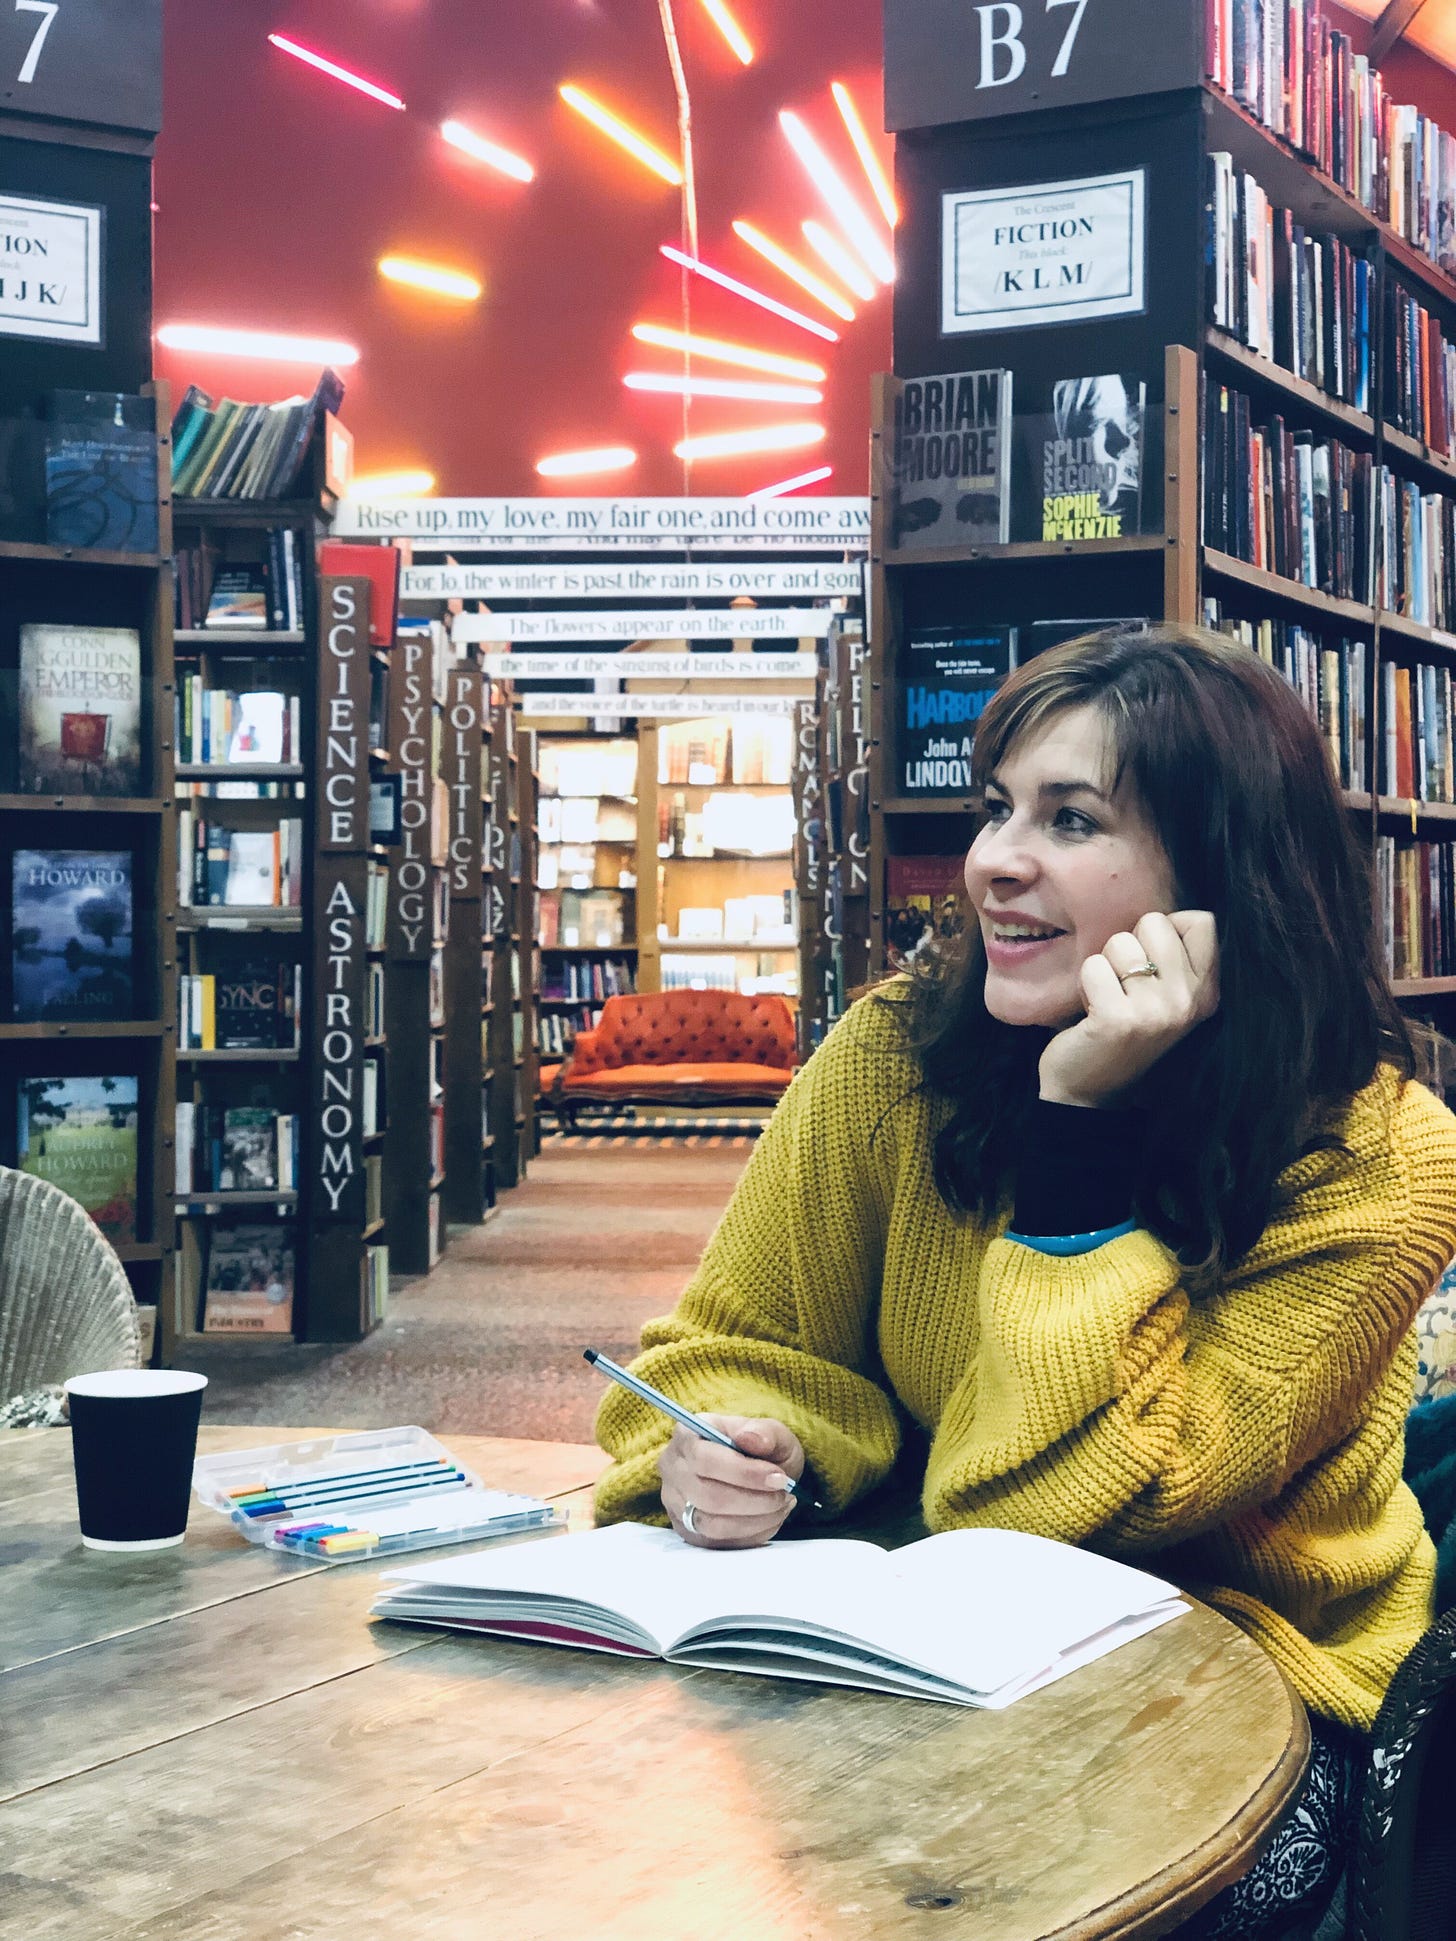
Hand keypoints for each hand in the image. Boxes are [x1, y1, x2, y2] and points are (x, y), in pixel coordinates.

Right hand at [659, 1415, 805, 1548]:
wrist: (754, 1472)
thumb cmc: (759, 1449)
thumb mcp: (770, 1432)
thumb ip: (765, 1432)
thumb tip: (751, 1439)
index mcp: (687, 1435)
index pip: (705, 1459)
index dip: (744, 1473)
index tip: (779, 1478)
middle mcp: (673, 1469)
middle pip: (708, 1496)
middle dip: (755, 1500)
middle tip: (784, 1495)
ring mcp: (675, 1503)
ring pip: (712, 1525)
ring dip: (755, 1520)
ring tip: (781, 1506)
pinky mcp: (686, 1530)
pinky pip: (718, 1542)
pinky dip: (750, 1534)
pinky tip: (770, 1519)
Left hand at [1038, 911, 1218, 1108]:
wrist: (1089, 1091)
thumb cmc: (1122, 1029)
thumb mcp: (1164, 996)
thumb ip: (1175, 957)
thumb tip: (1170, 911)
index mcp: (1207, 992)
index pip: (1202, 921)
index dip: (1166, 928)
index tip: (1151, 962)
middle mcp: (1189, 1002)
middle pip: (1155, 922)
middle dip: (1129, 945)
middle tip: (1124, 986)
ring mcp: (1156, 1012)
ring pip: (1120, 942)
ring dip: (1104, 967)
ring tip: (1108, 999)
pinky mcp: (1119, 1020)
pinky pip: (1093, 967)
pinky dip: (1085, 984)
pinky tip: (1092, 1012)